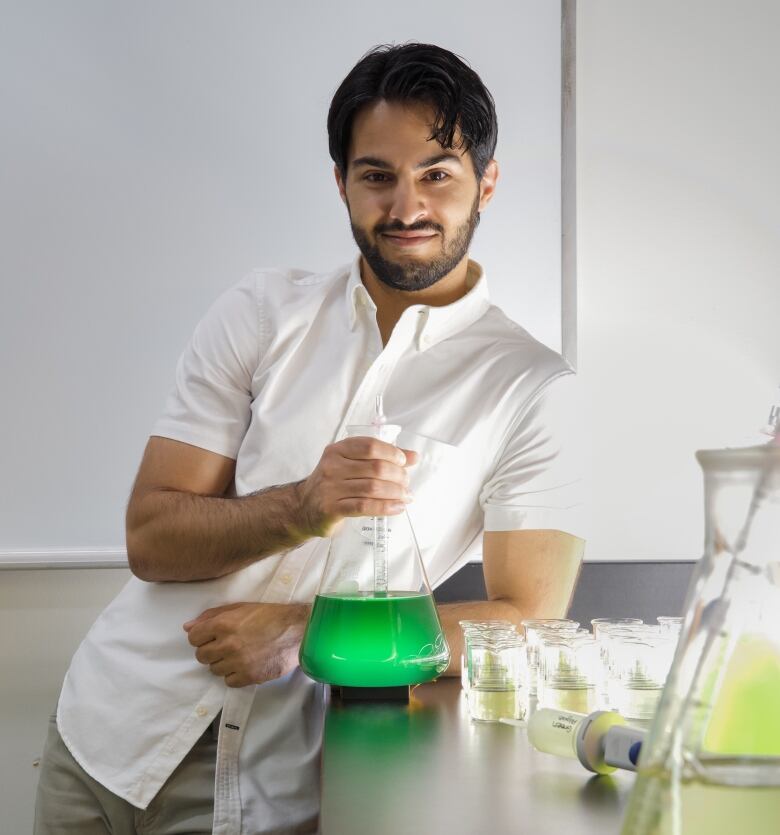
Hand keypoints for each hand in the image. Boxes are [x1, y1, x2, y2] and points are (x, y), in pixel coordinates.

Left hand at [183, 602, 308, 687]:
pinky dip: (234, 675)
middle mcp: (227, 644)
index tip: (211, 637)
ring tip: (239, 654)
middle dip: (211, 650)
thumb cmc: (270, 615)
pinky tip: (245, 664)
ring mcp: (237, 662)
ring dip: (223, 663)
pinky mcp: (249, 676)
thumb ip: (212, 615)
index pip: (194, 637)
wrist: (297, 630)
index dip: (201, 637)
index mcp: (224, 624)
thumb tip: (188, 627)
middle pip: (201, 656)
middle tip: (226, 646)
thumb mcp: (241, 607)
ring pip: (214, 670)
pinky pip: (228, 681)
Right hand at [295, 437, 418, 537]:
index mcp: (338, 450)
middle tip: (407, 483)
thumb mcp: (352, 465)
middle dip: (398, 476)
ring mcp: (330, 488)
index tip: (404, 462)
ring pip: (372, 488)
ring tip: (406, 497)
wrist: (303, 507)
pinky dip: (385, 507)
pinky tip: (397, 508)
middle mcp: (332, 466)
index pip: (370, 446)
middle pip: (375, 468)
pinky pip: (364, 506)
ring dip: (395, 493)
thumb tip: (413, 456)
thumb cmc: (333, 484)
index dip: (392, 453)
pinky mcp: (331, 509)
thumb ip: (381, 458)